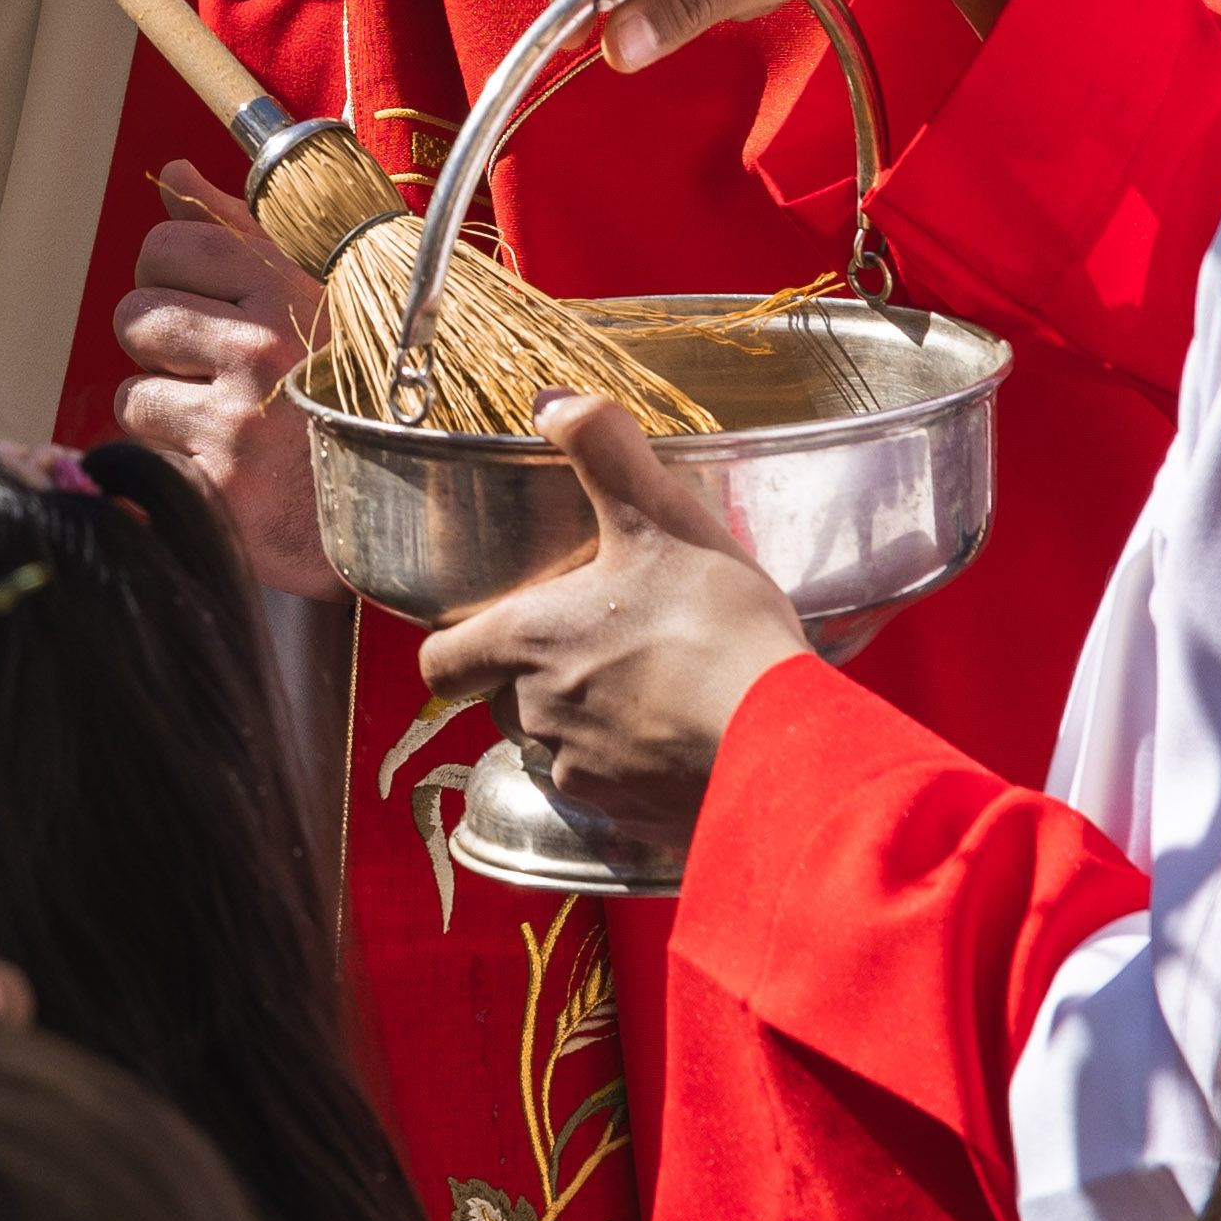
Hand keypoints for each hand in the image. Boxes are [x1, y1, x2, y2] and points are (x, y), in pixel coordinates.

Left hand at [112, 171, 336, 597]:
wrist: (411, 501)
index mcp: (291, 287)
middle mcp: (266, 345)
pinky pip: (146, 450)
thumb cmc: (358, 387)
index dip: (169, 274)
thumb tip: (175, 176)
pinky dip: (174, 459)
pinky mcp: (223, 482)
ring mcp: (242, 417)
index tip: (200, 299)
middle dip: (160, 343)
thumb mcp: (320, 291)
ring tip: (227, 419)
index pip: (169, 245)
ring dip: (166, 408)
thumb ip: (240, 231)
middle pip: (135, 314)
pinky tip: (225, 464)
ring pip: (133, 391)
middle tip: (212, 367)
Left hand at [410, 394, 810, 811]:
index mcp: (526, 643)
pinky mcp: (631, 817)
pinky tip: (682, 732)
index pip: (441, 662)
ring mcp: (584, 774)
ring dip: (589, 717)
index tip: (483, 628)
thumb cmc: (713, 628)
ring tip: (650, 683)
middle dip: (539, 672)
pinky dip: (635, 764)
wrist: (779, 743)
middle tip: (599, 636)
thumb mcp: (660, 516)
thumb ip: (602, 448)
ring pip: (559, 744)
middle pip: (505, 698)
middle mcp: (536, 715)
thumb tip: (555, 402)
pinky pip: (613, 789)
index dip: (454, 645)